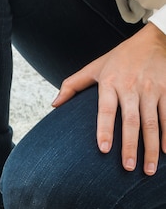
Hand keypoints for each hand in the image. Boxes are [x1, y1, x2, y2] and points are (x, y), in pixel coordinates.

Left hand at [52, 23, 165, 175]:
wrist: (154, 40)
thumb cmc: (119, 58)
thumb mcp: (94, 68)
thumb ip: (72, 85)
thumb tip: (54, 105)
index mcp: (110, 84)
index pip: (106, 111)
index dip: (105, 130)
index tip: (103, 149)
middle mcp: (132, 88)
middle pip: (132, 122)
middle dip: (131, 147)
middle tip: (128, 168)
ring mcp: (152, 89)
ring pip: (153, 123)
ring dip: (151, 147)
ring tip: (149, 169)